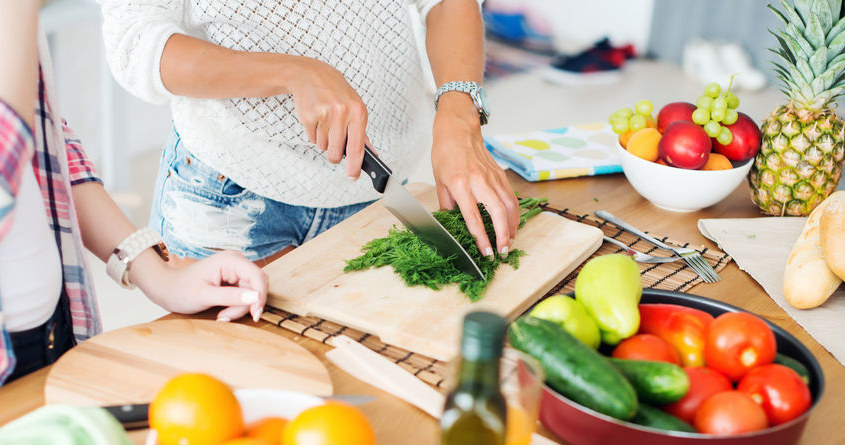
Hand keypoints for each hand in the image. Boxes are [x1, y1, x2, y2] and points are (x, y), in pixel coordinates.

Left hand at [133, 250, 268, 321]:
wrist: (166, 288)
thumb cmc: (180, 289)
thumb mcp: (204, 296)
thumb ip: (231, 296)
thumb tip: (256, 297)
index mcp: (230, 260)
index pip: (258, 276)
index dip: (260, 296)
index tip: (255, 315)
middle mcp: (236, 262)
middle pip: (256, 285)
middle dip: (247, 304)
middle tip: (227, 317)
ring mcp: (235, 270)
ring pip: (252, 292)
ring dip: (240, 307)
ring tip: (222, 315)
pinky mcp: (234, 279)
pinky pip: (245, 294)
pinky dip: (237, 306)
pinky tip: (223, 311)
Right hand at [287, 57, 368, 178]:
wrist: (310, 74)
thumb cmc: (336, 91)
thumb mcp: (355, 107)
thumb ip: (362, 133)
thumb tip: (371, 154)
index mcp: (358, 111)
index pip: (357, 147)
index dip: (355, 166)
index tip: (353, 175)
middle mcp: (342, 113)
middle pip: (336, 153)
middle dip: (334, 155)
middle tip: (335, 143)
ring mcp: (324, 115)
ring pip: (323, 147)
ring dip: (324, 141)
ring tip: (326, 122)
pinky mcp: (309, 116)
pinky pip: (312, 139)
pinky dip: (314, 134)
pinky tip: (317, 119)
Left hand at [430, 94, 518, 256]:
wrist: (458, 130)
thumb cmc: (445, 154)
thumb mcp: (439, 182)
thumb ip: (447, 205)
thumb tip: (451, 224)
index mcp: (460, 185)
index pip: (473, 218)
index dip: (482, 238)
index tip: (486, 253)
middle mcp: (479, 181)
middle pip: (497, 213)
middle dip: (502, 236)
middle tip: (503, 252)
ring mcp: (492, 177)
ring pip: (509, 206)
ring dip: (511, 227)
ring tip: (509, 242)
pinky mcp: (500, 174)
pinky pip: (511, 197)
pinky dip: (514, 213)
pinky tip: (512, 224)